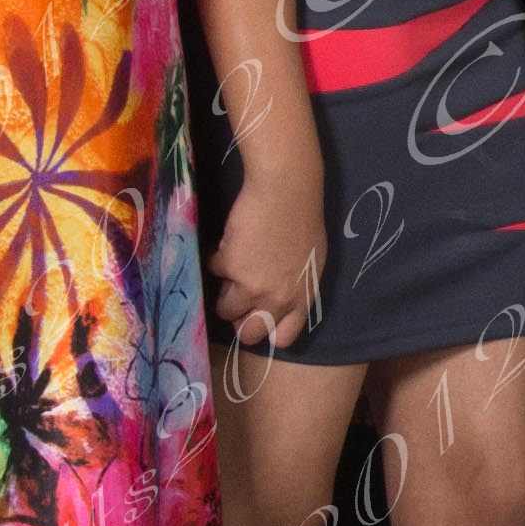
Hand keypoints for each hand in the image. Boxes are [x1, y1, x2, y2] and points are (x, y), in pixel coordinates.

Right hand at [212, 158, 326, 349]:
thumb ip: (294, 286)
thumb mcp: (311, 260)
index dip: (267, 330)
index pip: (285, 336)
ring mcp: (254, 286)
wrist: (286, 189)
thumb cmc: (303, 218)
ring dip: (224, 289)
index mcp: (303, 295)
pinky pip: (213, 272)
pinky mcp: (230, 268)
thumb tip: (273, 302)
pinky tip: (230, 241)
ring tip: (233, 264)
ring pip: (224, 309)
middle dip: (238, 319)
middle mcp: (279, 298)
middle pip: (248, 333)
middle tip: (236, 297)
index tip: (257, 318)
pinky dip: (216, 259)